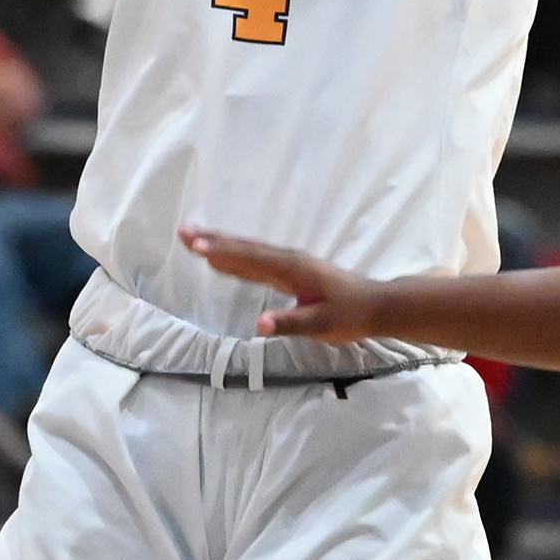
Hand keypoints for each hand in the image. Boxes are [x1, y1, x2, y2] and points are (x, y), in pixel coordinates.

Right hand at [182, 227, 388, 342]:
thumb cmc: (350, 315)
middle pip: (244, 248)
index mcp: (292, 269)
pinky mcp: (290, 269)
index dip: (223, 252)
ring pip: (248, 251)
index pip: (251, 259)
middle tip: (182, 233)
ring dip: (220, 244)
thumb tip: (259, 325)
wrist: (376, 305)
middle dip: (213, 240)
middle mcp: (287, 260)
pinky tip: (224, 256)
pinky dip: (235, 254)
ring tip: (193, 238)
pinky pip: (256, 258)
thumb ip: (291, 324)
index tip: (196, 246)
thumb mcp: (322, 326)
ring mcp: (289, 262)